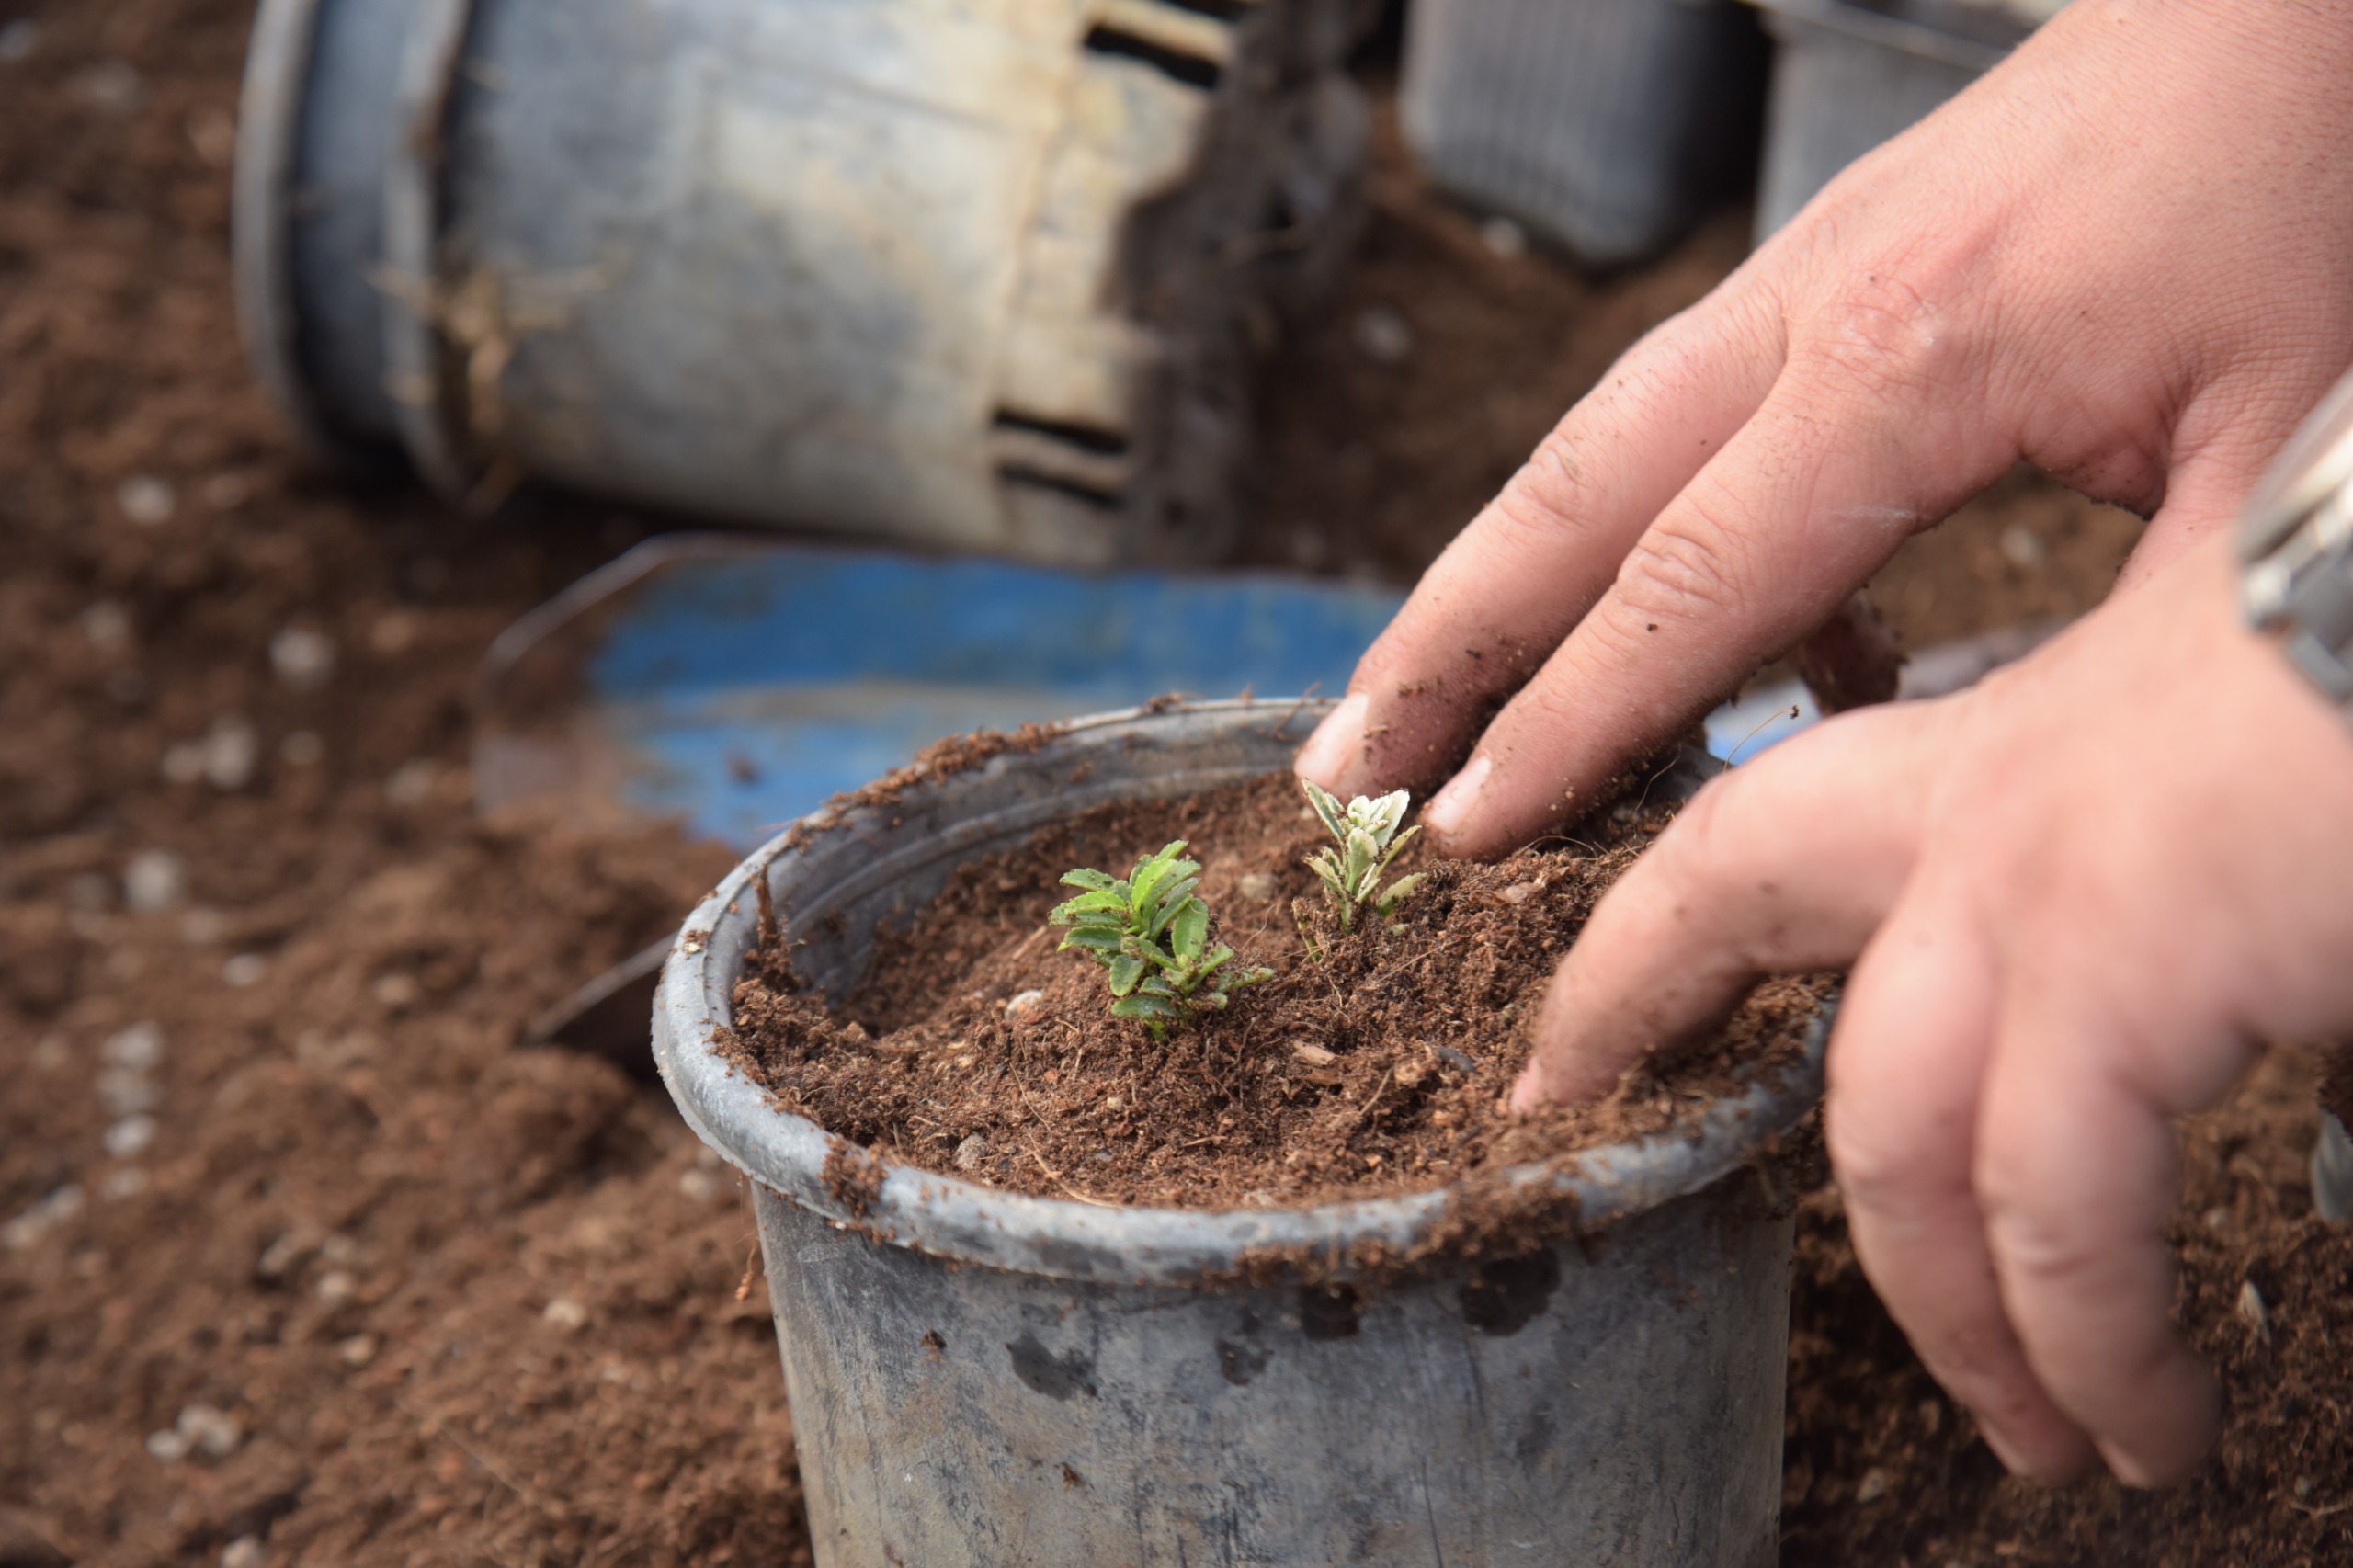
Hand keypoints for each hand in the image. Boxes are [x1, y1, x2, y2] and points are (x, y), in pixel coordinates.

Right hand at [1297, 0, 2352, 855]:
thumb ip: (2132, 641)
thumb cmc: (2330, 191)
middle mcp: (1820, 303)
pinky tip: (1646, 621)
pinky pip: (1688, 408)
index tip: (1464, 836)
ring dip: (1492, 573)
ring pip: (1601, 440)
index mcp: (1914, 361)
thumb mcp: (2288, 461)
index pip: (1686, 589)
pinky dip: (1618, 524)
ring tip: (1407, 693)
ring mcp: (1818, 266)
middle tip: (1340, 769)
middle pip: (1574, 495)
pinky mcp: (1848, 256)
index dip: (1566, 728)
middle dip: (1445, 643)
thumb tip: (2008, 799)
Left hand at [1510, 536, 2352, 1485]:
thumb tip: (2189, 991)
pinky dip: (2090, 1339)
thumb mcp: (2259, 756)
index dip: (1650, 920)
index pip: (1766, 824)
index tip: (1568, 1014)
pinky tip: (2149, 1413)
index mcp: (2035, 742)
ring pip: (1887, 1131)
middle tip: (1558, 1100)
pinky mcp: (2129, 953)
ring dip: (1953, 1313)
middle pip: (1732, 886)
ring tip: (2036, 1434)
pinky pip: (2049, 1210)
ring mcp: (2045, 870)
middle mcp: (2005, 792)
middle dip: (1628, 992)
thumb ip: (2176, 867)